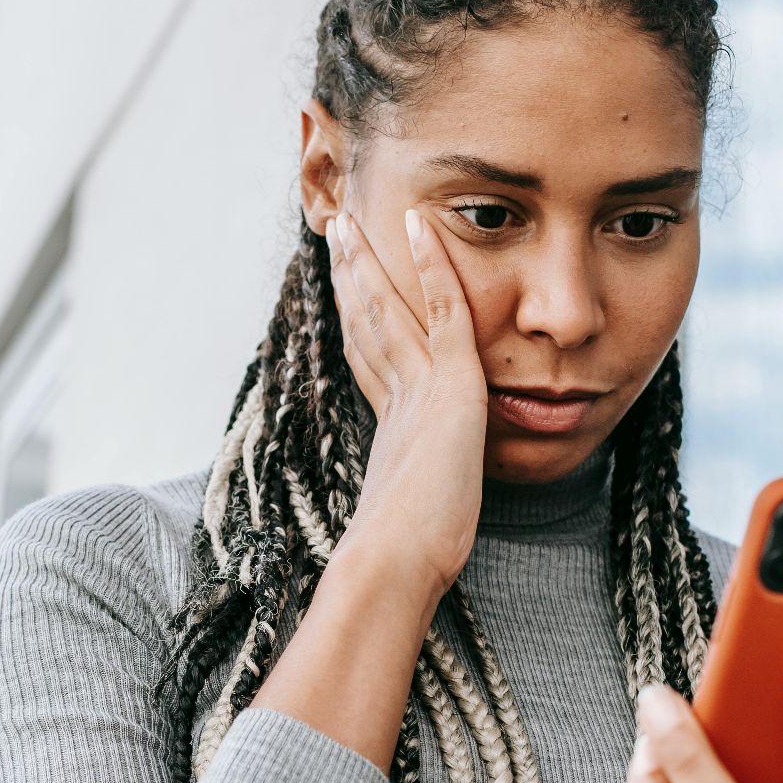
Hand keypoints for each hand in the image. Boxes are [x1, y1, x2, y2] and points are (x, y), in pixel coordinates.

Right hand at [324, 208, 488, 598]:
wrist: (400, 559)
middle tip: (335, 235)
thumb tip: (403, 541)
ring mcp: (417, 386)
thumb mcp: (419, 525)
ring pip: (388, 308)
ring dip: (368, 260)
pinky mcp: (447, 381)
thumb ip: (416, 512)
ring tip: (350, 221)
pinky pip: (443, 308)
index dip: (356, 319)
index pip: (370, 358)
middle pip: (366, 323)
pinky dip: (432, 264)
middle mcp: (394, 399)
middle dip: (351, 277)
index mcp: (389, 427)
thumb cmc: (408, 561)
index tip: (346, 291)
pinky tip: (421, 225)